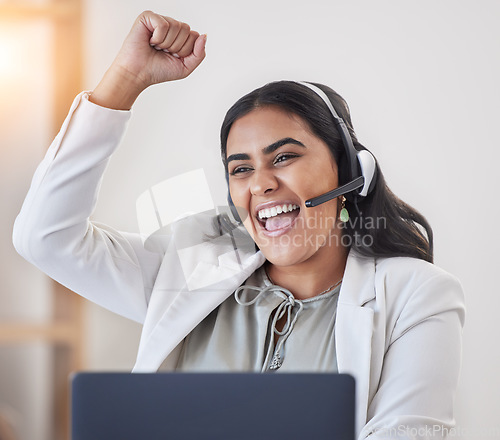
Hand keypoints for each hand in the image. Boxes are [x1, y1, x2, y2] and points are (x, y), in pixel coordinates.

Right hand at [90, 11, 205, 109]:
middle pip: (187, 30)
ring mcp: (159, 20)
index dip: (185, 50)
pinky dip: (158, 38)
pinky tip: (150, 41)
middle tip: (163, 52)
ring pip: (176, 26)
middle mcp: (171, 26)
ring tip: (156, 47)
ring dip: (166, 43)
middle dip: (177, 47)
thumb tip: (204, 35)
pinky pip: (163, 25)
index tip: (173, 56)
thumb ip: (199, 53)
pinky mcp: (148, 17)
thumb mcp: (186, 67)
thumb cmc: (158, 71)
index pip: (195, 36)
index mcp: (180, 36)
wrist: (138, 74)